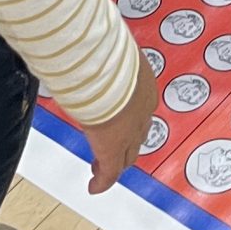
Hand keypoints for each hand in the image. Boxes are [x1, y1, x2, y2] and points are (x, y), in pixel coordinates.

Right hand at [74, 52, 158, 191]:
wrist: (102, 66)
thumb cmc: (102, 50)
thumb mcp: (106, 51)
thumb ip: (100, 54)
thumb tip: (86, 43)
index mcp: (143, 83)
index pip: (140, 107)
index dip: (131, 118)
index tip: (119, 119)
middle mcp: (143, 108)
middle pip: (138, 134)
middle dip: (127, 143)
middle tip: (114, 150)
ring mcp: (130, 130)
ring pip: (126, 154)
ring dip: (114, 162)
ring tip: (101, 169)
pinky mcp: (112, 147)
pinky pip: (109, 171)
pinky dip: (103, 180)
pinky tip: (95, 187)